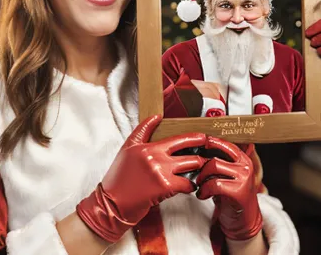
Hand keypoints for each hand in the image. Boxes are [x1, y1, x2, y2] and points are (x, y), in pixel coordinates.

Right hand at [76, 115, 206, 242]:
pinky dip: (191, 186)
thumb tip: (156, 117)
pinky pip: (187, 183)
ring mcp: (161, 171)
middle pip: (188, 148)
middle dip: (201, 151)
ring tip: (201, 170)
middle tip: (208, 153)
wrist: (113, 203)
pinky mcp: (165, 187)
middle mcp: (155, 156)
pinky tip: (190, 186)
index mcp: (147, 146)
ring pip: (191, 164)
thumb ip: (142, 131)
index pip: (176, 137)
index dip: (193, 136)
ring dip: (198, 168)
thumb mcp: (127, 149)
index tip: (203, 136)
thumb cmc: (120, 178)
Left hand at [195, 136, 261, 240]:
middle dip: (201, 165)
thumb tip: (199, 147)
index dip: (211, 143)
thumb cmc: (231, 196)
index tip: (197, 144)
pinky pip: (215, 184)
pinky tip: (201, 195)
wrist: (244, 220)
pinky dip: (204, 190)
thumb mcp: (228, 175)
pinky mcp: (240, 192)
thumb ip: (220, 162)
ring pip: (214, 166)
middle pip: (216, 156)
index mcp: (243, 159)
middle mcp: (245, 166)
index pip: (225, 144)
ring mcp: (244, 178)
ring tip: (199, 185)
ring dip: (201, 177)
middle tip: (195, 173)